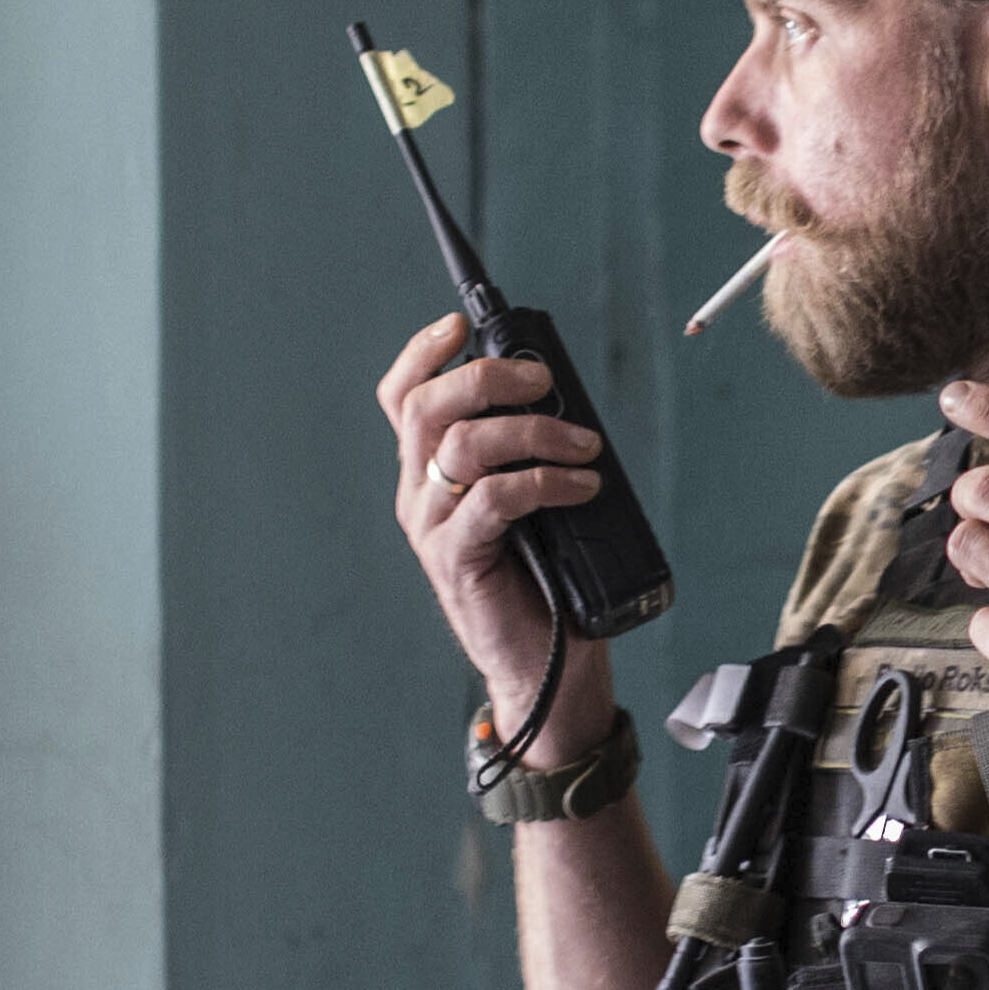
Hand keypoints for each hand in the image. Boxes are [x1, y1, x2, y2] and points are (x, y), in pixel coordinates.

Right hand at [377, 313, 608, 749]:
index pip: (403, 398)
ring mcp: (432, 527)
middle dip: (487, 379)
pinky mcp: (456, 560)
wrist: (545, 664)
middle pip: (427, 408)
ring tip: (585, 446)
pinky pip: (494, 498)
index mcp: (427, 471)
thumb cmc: (545, 576)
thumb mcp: (532, 500)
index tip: (460, 325)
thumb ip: (527, 453)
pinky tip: (582, 485)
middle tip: (544, 382)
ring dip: (533, 432)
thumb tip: (562, 401)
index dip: (423, 353)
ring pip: (463, 446)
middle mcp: (418, 494)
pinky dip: (545, 481)